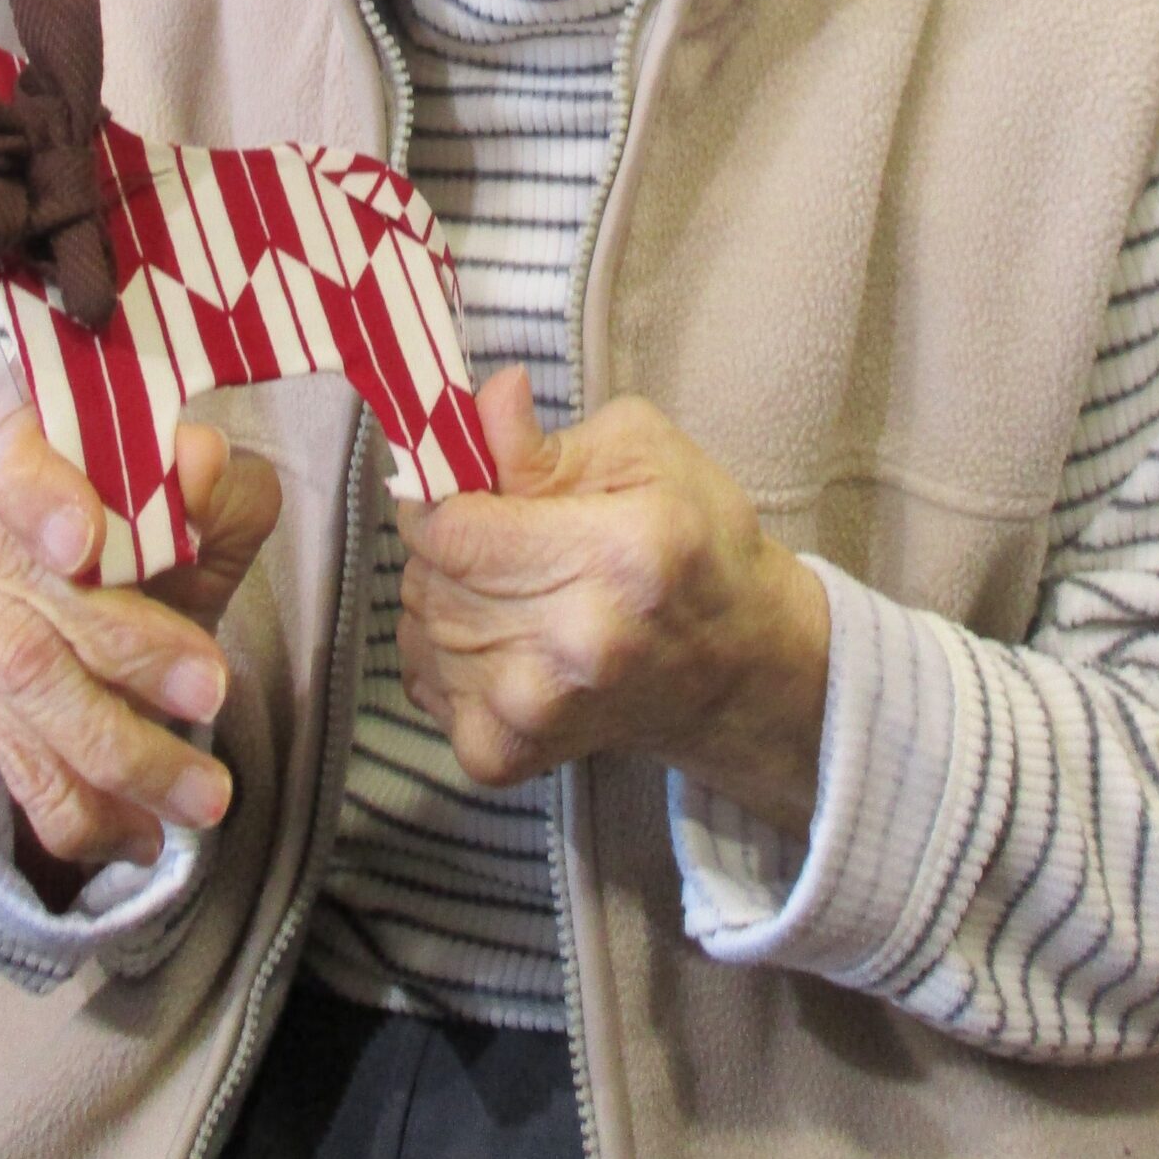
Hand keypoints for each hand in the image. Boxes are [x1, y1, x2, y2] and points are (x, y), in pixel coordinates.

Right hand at [0, 392, 281, 870]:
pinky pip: (10, 758)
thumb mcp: (208, 464)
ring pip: (20, 692)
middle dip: (122, 658)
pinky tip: (139, 837)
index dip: (39, 500)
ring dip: (116, 753)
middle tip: (212, 694)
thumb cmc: (160, 481)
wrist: (113, 521)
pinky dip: (77, 807)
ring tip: (203, 796)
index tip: (85, 543)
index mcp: (4, 425)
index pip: (5, 457)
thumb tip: (197, 468)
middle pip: (24, 597)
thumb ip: (210, 471)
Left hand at [395, 371, 829, 839]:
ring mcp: (537, 710)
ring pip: (419, 630)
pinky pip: (424, 686)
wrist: (740, 665)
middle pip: (431, 578)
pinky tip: (496, 636)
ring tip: (506, 584)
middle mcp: (573, 641)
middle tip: (493, 529)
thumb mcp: (643, 452)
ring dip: (443, 597)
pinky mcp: (510, 755)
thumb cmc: (697, 543)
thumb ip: (544, 438)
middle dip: (445, 542)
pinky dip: (443, 656)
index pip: (455, 531)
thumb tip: (484, 403)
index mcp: (611, 553)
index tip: (453, 484)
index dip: (434, 497)